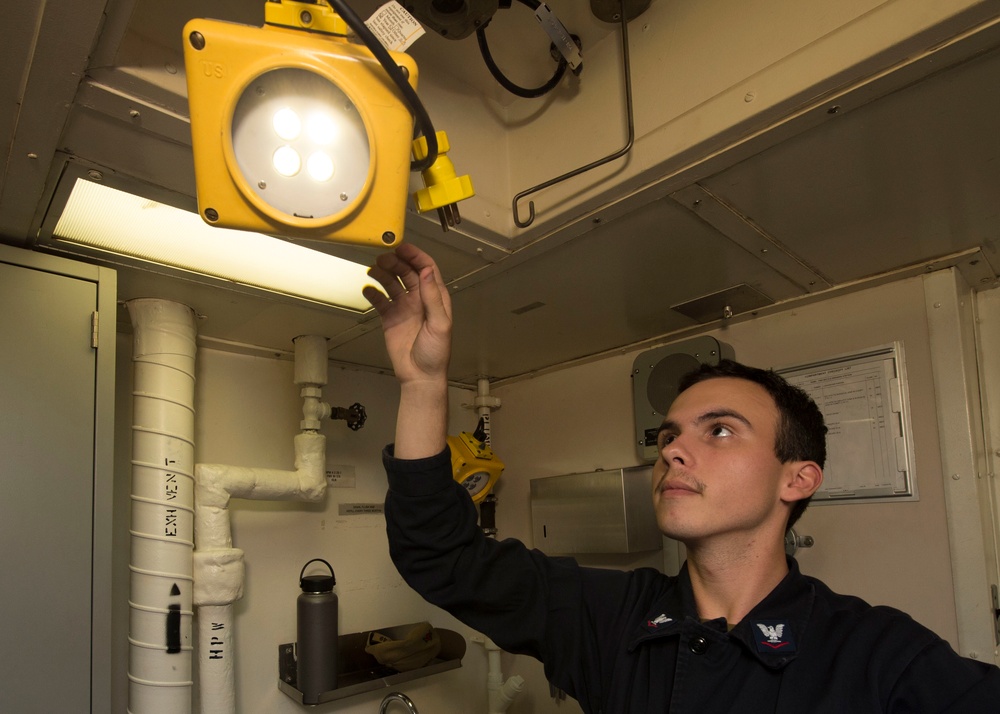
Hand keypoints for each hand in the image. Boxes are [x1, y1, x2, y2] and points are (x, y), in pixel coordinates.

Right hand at [363, 244, 452, 385]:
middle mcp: (419, 299)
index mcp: (435, 297)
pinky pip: (380, 300)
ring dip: (383, 274)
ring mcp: (404, 307)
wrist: (420, 376)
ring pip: (392, 283)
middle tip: (383, 258)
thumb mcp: (440, 324)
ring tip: (373, 269)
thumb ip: (433, 297)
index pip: (426, 269)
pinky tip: (367, 289)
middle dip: (396, 262)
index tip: (402, 248)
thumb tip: (428, 272)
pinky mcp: (391, 318)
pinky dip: (373, 292)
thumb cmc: (436, 354)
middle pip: (407, 272)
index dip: (415, 256)